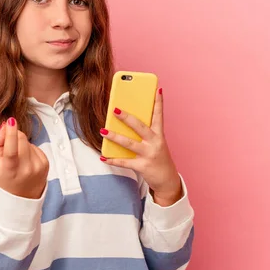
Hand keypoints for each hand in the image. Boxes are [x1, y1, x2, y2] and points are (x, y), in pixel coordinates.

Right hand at [0, 117, 49, 198]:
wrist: (21, 197)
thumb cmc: (4, 177)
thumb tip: (7, 124)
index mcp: (10, 169)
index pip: (11, 150)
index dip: (10, 134)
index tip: (11, 121)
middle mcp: (26, 168)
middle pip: (21, 138)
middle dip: (14, 136)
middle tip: (8, 146)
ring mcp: (38, 166)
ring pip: (28, 142)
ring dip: (22, 145)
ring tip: (18, 159)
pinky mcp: (46, 164)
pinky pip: (35, 147)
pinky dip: (29, 150)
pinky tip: (26, 161)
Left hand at [100, 88, 182, 205]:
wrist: (167, 179)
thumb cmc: (158, 157)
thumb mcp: (155, 142)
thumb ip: (144, 132)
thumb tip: (126, 121)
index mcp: (159, 135)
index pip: (159, 115)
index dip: (158, 102)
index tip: (157, 89)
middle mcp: (155, 143)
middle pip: (140, 127)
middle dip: (127, 118)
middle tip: (115, 109)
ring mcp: (148, 154)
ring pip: (129, 143)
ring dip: (114, 137)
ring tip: (103, 130)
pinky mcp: (142, 166)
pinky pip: (124, 162)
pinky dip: (113, 160)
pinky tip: (103, 157)